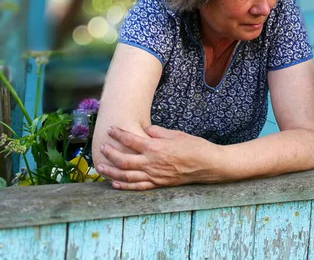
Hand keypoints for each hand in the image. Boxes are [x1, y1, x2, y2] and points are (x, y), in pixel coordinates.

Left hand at [96, 125, 221, 189]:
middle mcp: (152, 163)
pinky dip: (124, 186)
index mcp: (156, 148)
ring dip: (111, 171)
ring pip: (126, 176)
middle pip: (123, 159)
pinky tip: (115, 183)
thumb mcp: (177, 134)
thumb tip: (146, 131)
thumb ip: (158, 132)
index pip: (131, 140)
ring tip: (100, 166)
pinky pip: (137, 186)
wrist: (209, 165)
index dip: (119, 134)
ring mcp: (154, 176)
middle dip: (110, 153)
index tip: (111, 129)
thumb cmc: (195, 147)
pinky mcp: (159, 184)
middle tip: (102, 146)